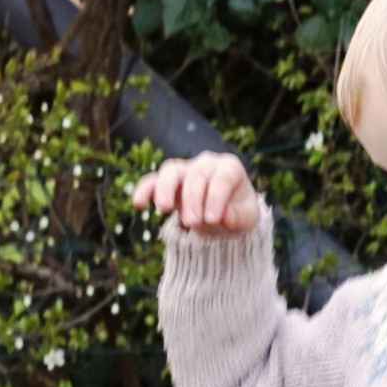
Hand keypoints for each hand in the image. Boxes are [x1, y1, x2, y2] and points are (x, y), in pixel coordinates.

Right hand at [131, 153, 258, 237]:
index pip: (222, 178)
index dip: (216, 197)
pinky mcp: (168, 183)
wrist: (223, 214)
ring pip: (171, 170)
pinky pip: (153, 181)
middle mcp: (206, 164)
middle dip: (193, 198)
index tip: (213, 218)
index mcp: (229, 168)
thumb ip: (239, 217)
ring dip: (166, 188)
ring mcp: (185, 171)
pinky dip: (144, 190)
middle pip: (196, 175)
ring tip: (163, 209)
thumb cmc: (238, 212)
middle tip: (193, 223)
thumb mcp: (247, 218)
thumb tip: (224, 217)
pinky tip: (138, 204)